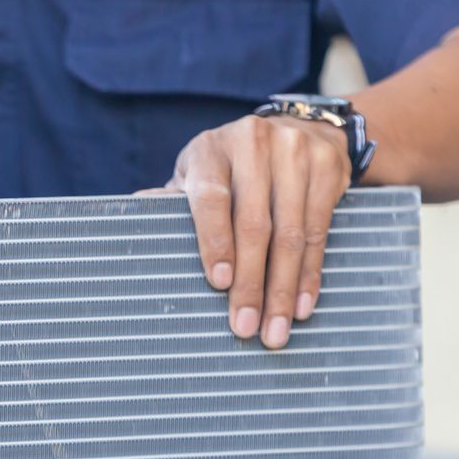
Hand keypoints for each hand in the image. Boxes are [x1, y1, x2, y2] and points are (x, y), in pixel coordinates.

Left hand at [168, 114, 352, 349]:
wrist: (295, 128)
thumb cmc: (229, 168)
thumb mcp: (197, 175)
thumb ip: (172, 202)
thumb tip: (129, 222)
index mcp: (211, 150)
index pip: (212, 198)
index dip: (215, 241)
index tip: (219, 283)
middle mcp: (254, 144)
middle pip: (255, 224)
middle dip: (251, 283)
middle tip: (245, 328)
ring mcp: (296, 152)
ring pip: (291, 234)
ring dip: (283, 289)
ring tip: (275, 330)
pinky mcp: (329, 168)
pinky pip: (319, 231)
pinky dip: (309, 275)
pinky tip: (301, 306)